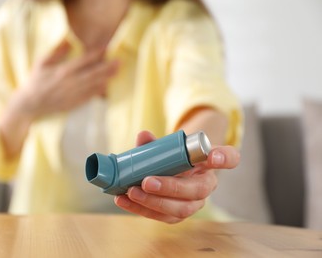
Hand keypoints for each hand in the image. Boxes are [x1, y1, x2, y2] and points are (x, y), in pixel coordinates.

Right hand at [16, 40, 118, 118]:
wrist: (30, 104)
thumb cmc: (35, 81)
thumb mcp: (42, 63)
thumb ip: (56, 52)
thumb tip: (67, 40)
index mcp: (62, 71)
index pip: (83, 61)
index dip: (96, 54)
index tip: (106, 48)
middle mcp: (70, 83)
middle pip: (93, 73)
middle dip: (107, 67)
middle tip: (119, 61)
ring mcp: (73, 94)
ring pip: (93, 85)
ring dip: (106, 78)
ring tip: (117, 72)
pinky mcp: (74, 103)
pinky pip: (89, 96)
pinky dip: (99, 91)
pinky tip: (107, 86)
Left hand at [114, 130, 239, 223]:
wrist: (171, 172)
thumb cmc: (173, 158)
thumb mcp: (168, 147)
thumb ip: (157, 143)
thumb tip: (143, 136)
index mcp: (209, 162)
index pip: (229, 158)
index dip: (223, 158)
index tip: (213, 156)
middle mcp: (206, 185)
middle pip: (196, 191)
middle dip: (170, 188)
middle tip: (146, 181)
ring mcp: (193, 203)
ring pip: (180, 209)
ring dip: (153, 202)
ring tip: (131, 192)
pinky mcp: (177, 215)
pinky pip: (162, 217)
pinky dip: (140, 209)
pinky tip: (124, 200)